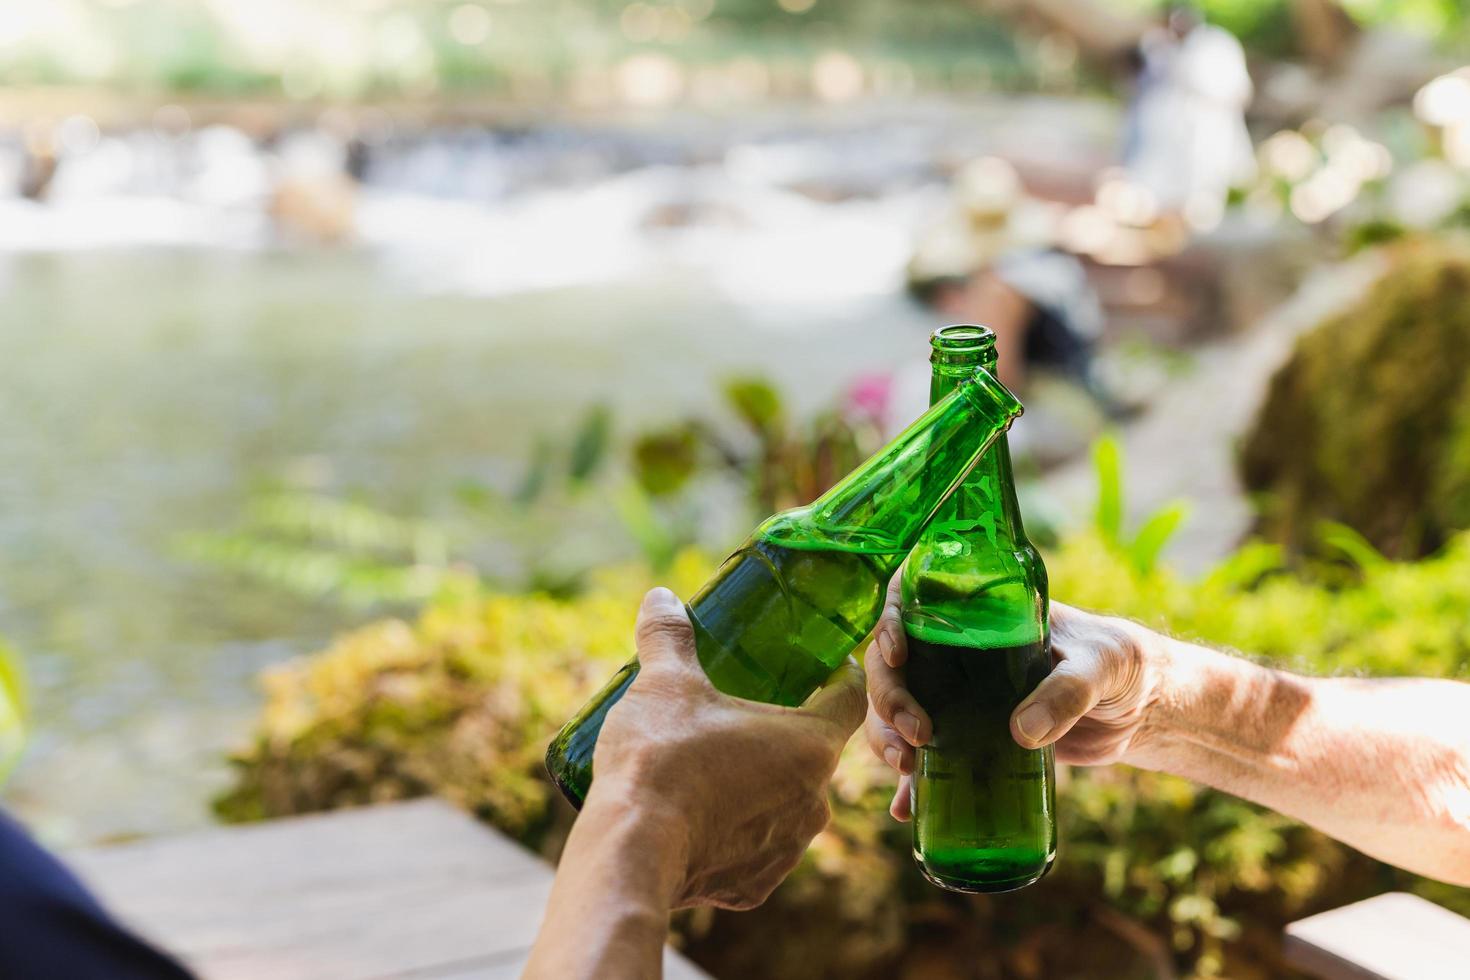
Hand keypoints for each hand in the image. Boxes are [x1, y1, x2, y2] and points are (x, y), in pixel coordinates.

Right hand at [590, 587, 866, 909]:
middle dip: (784, 735)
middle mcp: (814, 801)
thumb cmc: (662, 759)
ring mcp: (787, 849)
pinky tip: (700, 817)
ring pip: (787, 806)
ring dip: (761, 787)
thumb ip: (669, 636)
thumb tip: (660, 597)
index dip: (838, 678)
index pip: (849, 700)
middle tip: (744, 714)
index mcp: (809, 745)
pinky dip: (736, 833)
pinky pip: (757, 850)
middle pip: (814, 755)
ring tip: (716, 767)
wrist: (632, 851)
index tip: (822, 667)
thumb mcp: (664, 683)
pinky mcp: (757, 886)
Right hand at [864, 577, 1162, 819]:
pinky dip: (913, 784)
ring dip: (887, 738)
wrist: (1141, 709)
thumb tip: (1021, 732)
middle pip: (894, 666)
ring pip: (899, 711)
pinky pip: (929, 758)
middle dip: (889, 699)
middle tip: (915, 734)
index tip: (898, 654)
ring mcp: (960, 697)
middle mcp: (958, 654)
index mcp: (980, 616)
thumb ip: (1066, 691)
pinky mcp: (972, 739)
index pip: (912, 602)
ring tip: (906, 769)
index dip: (889, 622)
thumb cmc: (1121, 664)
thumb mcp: (1101, 665)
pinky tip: (907, 808)